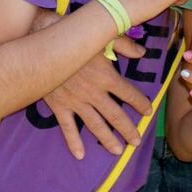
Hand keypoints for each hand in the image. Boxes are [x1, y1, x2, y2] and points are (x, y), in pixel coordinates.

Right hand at [44, 38, 150, 159]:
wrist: (43, 45)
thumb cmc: (74, 37)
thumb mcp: (102, 36)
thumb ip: (124, 45)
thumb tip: (142, 53)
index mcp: (106, 76)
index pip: (129, 93)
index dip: (140, 103)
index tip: (148, 112)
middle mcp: (94, 93)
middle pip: (115, 115)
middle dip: (127, 129)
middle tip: (136, 141)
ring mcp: (76, 102)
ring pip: (95, 125)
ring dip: (107, 139)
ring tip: (118, 151)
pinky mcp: (59, 106)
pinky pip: (68, 127)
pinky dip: (73, 141)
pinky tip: (80, 155)